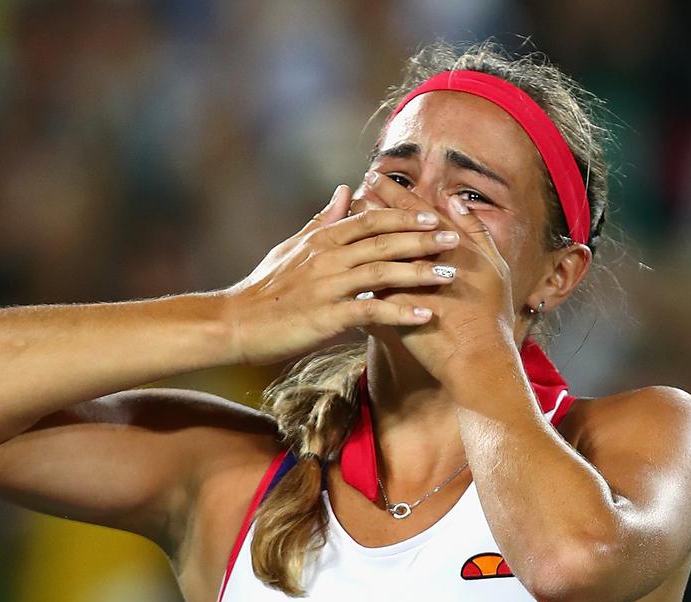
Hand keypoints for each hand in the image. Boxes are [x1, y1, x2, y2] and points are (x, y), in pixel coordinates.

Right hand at [223, 185, 462, 365]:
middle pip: (383, 241)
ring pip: (381, 272)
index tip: (435, 215)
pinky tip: (424, 316)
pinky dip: (399, 312)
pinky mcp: (326, 316)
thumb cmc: (265, 288)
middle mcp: (327, 258)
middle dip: (422, 239)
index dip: (404, 216)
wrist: (235, 323)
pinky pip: (370, 310)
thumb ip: (323, 220)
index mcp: (322, 240)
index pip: (370, 220)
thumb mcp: (292, 247)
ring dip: (418, 273)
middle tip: (455, 239)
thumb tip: (345, 189)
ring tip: (449, 276)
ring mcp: (327, 286)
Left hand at [358, 171, 519, 382]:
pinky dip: (355, 275)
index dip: (396, 193)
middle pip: (392, 227)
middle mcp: (427, 260)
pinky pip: (368, 288)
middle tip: (352, 188)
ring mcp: (408, 285)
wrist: (477, 358)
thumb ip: (475, 231)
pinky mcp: (394, 308)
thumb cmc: (490, 316)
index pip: (417, 213)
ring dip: (359, 236)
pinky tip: (339, 264)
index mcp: (453, 247)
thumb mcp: (494, 267)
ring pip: (376, 253)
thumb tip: (455, 201)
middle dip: (373, 205)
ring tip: (342, 219)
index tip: (377, 177)